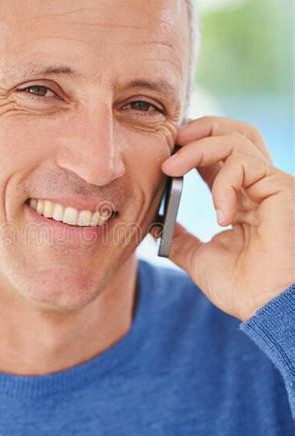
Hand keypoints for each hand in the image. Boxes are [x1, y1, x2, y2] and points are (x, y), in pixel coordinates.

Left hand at [159, 116, 294, 320]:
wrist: (265, 307)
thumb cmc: (241, 287)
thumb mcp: (198, 258)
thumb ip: (179, 238)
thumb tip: (153, 224)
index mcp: (240, 198)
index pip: (219, 155)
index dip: (192, 145)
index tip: (164, 155)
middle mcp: (257, 186)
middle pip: (236, 133)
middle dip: (201, 128)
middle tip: (171, 140)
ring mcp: (271, 185)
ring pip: (238, 140)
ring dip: (199, 148)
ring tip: (172, 168)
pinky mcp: (282, 188)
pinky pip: (246, 165)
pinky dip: (224, 183)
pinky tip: (220, 215)